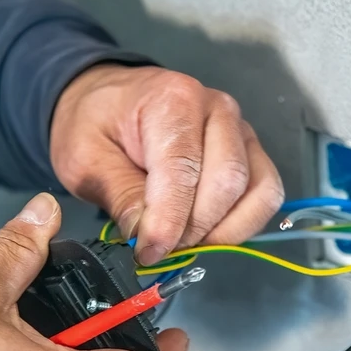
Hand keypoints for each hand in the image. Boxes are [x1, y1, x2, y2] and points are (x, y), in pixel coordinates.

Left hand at [51, 64, 284, 265]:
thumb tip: (146, 238)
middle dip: (195, 228)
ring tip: (184, 239)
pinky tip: (207, 231)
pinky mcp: (251, 151)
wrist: (110, 98)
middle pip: (228, 183)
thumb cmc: (96, 122)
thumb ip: (119, 194)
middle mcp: (218, 109)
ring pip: (258, 192)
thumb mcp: (85, 158)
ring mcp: (241, 129)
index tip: (149, 252)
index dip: (169, 221)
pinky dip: (241, 223)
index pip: (184, 171)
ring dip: (224, 230)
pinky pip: (265, 194)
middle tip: (161, 247)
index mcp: (173, 100)